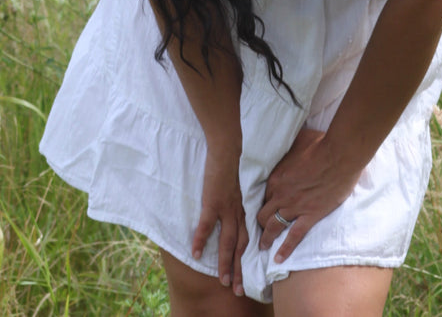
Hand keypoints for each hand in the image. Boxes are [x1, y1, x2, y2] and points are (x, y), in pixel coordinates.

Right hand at [193, 141, 248, 296]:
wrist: (225, 153)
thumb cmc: (226, 171)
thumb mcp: (232, 193)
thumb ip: (231, 208)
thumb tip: (226, 220)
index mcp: (240, 212)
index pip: (245, 241)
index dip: (245, 260)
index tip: (244, 278)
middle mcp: (236, 214)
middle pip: (240, 247)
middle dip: (239, 270)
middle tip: (237, 290)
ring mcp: (225, 209)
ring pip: (227, 242)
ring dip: (225, 263)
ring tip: (222, 280)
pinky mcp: (213, 202)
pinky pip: (207, 225)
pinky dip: (202, 241)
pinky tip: (196, 253)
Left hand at [256, 127, 361, 262]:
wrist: (339, 155)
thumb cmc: (320, 144)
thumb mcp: (298, 139)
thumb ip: (289, 144)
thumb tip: (286, 137)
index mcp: (276, 176)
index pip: (262, 193)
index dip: (261, 201)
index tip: (261, 206)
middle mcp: (281, 194)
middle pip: (262, 212)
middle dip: (258, 222)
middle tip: (257, 228)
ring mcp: (295, 206)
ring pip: (273, 226)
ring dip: (265, 237)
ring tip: (261, 247)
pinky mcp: (310, 215)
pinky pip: (294, 236)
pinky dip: (285, 249)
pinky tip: (278, 259)